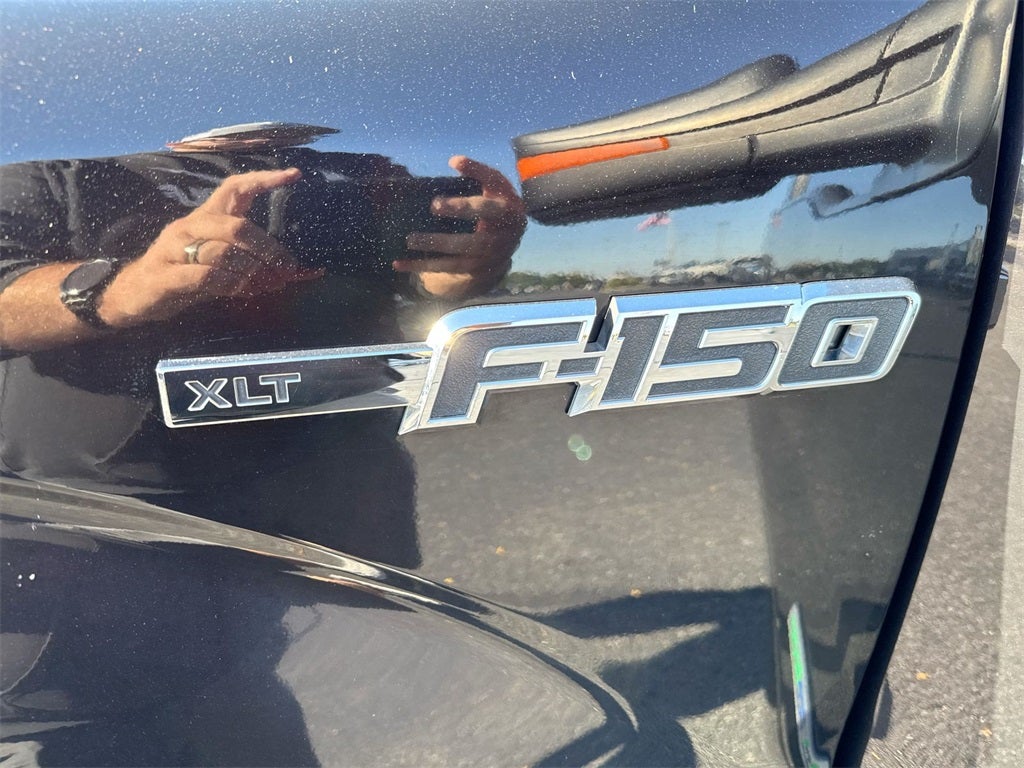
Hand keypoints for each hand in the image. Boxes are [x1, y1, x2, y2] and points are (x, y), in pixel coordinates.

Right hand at [98, 169, 318, 327]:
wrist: (133, 295)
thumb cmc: (184, 276)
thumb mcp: (220, 266)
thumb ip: (253, 264)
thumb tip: (295, 271)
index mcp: (205, 218)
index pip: (234, 187)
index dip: (263, 179)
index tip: (293, 175)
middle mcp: (189, 227)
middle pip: (236, 226)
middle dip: (267, 249)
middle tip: (286, 269)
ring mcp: (173, 249)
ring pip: (222, 251)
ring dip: (251, 271)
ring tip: (266, 285)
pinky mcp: (164, 275)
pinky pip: (205, 276)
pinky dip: (229, 284)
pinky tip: (240, 291)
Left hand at [397, 156, 525, 299]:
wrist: (510, 237)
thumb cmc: (497, 203)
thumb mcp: (496, 185)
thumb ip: (479, 172)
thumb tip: (454, 161)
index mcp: (508, 216)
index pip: (487, 211)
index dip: (463, 207)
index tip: (435, 203)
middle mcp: (501, 242)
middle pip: (475, 242)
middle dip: (448, 233)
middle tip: (428, 212)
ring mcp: (487, 260)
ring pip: (458, 259)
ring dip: (433, 250)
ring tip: (409, 241)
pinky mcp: (472, 271)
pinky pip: (445, 270)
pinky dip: (421, 267)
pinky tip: (399, 263)